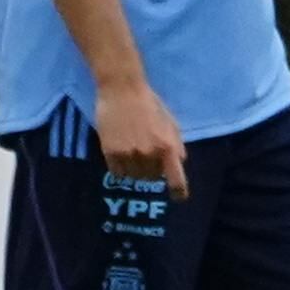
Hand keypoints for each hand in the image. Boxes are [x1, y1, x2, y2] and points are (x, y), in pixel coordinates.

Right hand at [96, 73, 187, 195]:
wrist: (122, 90)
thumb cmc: (150, 104)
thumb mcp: (171, 122)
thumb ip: (176, 144)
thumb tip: (179, 162)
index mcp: (168, 146)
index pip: (176, 178)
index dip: (178, 191)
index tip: (178, 199)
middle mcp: (150, 154)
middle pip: (152, 177)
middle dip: (153, 170)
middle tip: (147, 153)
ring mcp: (129, 154)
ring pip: (134, 176)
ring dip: (135, 169)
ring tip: (133, 151)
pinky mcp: (111, 152)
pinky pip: (117, 172)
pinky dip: (120, 167)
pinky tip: (120, 152)